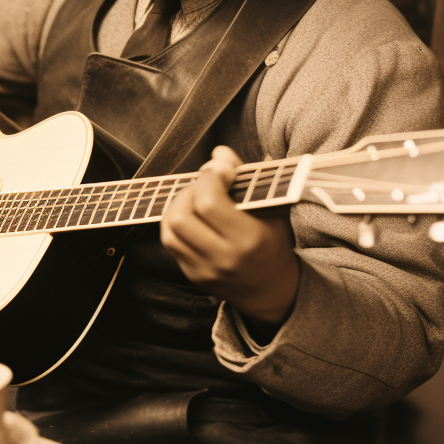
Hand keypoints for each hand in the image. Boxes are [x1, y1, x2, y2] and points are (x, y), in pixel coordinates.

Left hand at [160, 146, 299, 327]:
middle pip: (182, 217)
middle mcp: (223, 258)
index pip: (209, 203)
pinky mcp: (192, 275)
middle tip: (204, 185)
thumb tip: (219, 153)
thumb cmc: (274, 244)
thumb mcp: (272, 209)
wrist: (272, 290)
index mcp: (248, 240)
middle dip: (188, 191)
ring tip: (194, 199)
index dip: (208, 178)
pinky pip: (171, 245)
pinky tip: (190, 217)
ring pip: (169, 231)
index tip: (220, 171)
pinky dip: (174, 224)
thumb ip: (246, 178)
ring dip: (176, 207)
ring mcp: (204, 270)